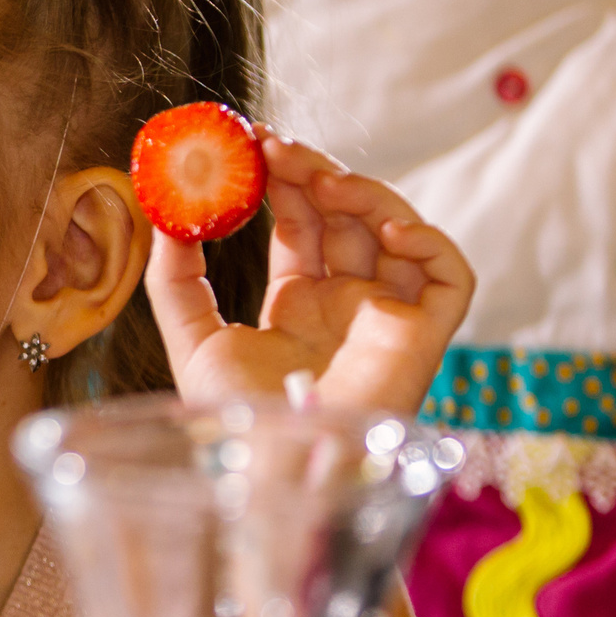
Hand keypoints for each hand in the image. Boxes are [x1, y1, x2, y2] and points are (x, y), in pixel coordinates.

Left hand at [146, 132, 473, 415]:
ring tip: (321, 181)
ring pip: (397, 232)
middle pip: (346, 218)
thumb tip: (165, 215)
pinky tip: (388, 230)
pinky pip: (450, 276)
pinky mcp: (425, 336)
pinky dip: (429, 242)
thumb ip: (176, 278)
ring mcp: (388, 318)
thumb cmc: (236, 422)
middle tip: (275, 145)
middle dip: (314, 173)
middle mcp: (348, 307)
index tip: (253, 144)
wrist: (274, 473)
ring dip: (364, 195)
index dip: (284, 182)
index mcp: (299, 307)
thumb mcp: (192, 338)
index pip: (302, 225)